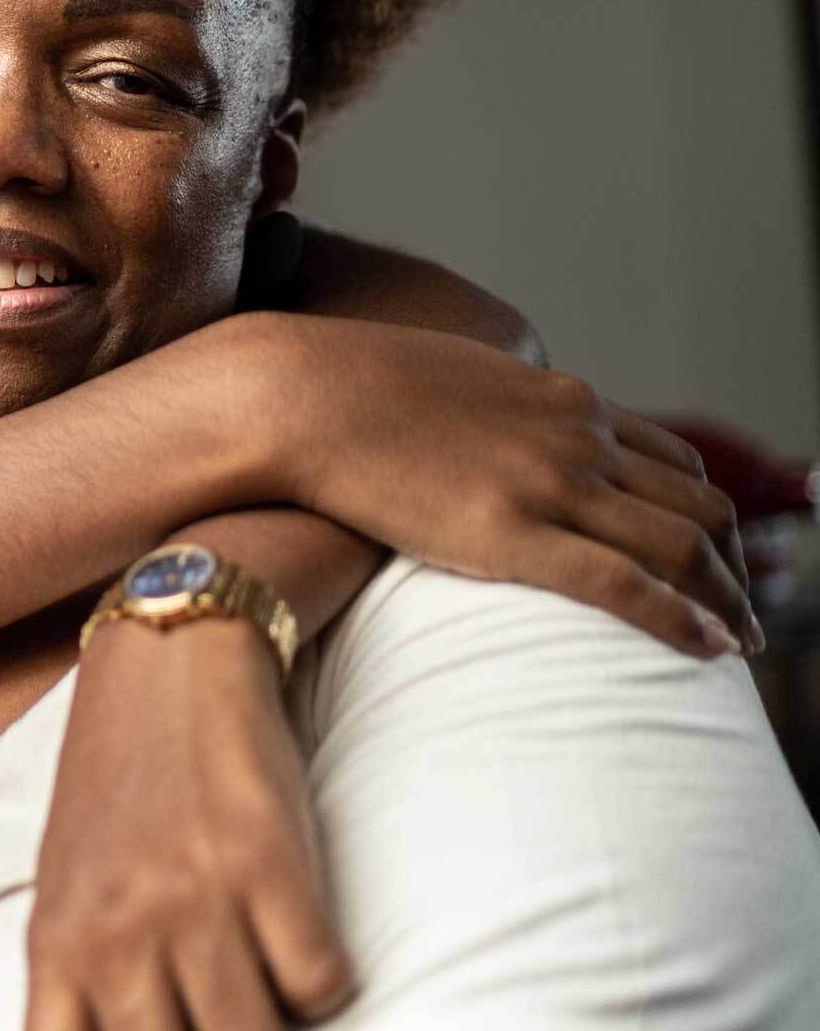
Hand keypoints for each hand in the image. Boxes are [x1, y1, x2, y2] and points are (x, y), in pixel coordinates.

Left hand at [27, 617, 350, 1030]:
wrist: (168, 662)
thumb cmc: (116, 786)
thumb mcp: (68, 888)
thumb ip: (84, 980)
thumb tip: (120, 1030)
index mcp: (57, 944)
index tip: (164, 1027)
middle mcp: (118, 930)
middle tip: (224, 1004)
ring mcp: (192, 898)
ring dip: (271, 1016)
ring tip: (260, 978)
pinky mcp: (265, 861)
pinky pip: (319, 985)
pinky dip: (320, 978)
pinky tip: (297, 937)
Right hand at [218, 313, 754, 657]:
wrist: (294, 394)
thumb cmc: (343, 392)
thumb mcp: (446, 382)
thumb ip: (489, 414)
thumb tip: (481, 445)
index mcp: (562, 402)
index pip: (674, 463)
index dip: (706, 516)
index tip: (712, 557)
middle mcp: (577, 439)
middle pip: (698, 507)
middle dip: (731, 563)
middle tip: (736, 610)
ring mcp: (550, 484)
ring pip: (682, 547)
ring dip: (725, 598)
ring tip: (736, 639)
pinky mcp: (514, 533)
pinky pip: (628, 586)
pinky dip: (684, 618)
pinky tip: (711, 648)